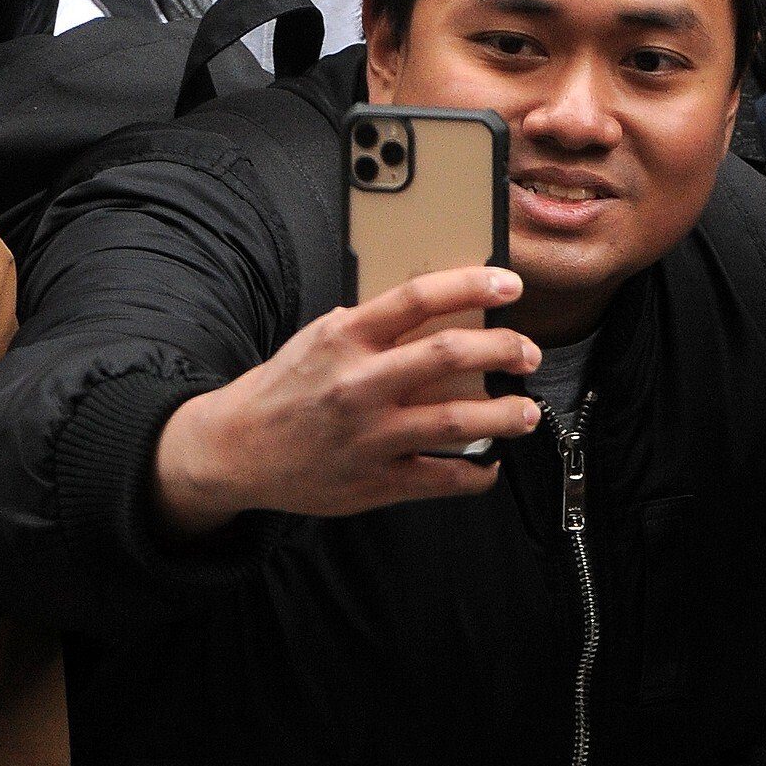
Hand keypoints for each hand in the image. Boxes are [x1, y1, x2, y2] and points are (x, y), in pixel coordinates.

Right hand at [152, 265, 541, 536]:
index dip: (472, 285)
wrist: (236, 449)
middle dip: (503, 349)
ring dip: (505, 415)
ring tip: (526, 412)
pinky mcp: (376, 481)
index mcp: (345, 338)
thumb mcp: (320, 339)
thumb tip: (439, 308)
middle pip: (449, 356)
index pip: (418, 298)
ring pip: (457, 422)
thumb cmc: (286, 388)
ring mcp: (370, 435)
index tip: (511, 285)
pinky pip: (444, 478)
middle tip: (528, 353)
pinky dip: (477, 473)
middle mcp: (359, 384)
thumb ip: (373, 325)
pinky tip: (490, 462)